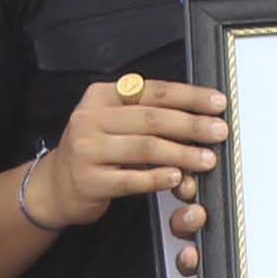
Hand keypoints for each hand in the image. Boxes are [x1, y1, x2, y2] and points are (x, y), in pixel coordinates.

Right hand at [38, 71, 229, 231]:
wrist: (56, 185)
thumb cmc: (95, 151)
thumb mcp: (112, 122)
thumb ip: (145, 113)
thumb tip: (200, 114)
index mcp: (101, 96)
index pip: (152, 91)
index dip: (188, 97)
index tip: (217, 103)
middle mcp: (91, 118)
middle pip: (151, 119)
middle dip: (191, 125)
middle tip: (219, 132)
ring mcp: (87, 150)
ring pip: (144, 148)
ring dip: (181, 154)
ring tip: (207, 159)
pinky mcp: (89, 181)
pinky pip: (130, 179)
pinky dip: (157, 178)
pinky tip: (177, 178)